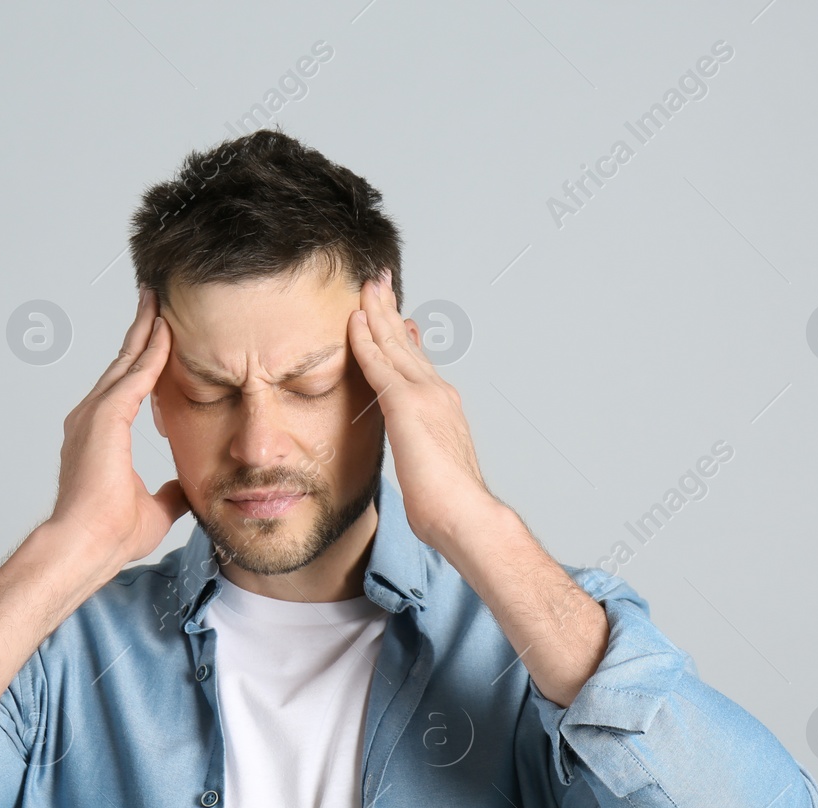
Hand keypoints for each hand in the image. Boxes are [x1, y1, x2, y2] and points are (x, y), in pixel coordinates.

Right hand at [47, 287, 189, 567]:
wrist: (87, 546)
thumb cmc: (109, 535)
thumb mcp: (155, 509)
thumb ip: (168, 492)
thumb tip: (185, 488)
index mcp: (99, 435)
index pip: (126, 386)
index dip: (143, 360)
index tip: (158, 336)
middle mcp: (90, 417)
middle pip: (123, 363)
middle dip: (141, 331)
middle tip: (155, 299)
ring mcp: (94, 414)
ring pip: (127, 360)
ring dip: (146, 330)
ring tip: (160, 301)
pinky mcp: (105, 416)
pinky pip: (135, 374)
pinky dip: (151, 350)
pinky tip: (167, 330)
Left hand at [347, 268, 495, 550]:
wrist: (464, 515)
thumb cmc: (448, 506)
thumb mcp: (432, 468)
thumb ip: (421, 452)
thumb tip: (415, 455)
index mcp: (443, 406)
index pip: (417, 362)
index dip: (402, 335)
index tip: (395, 317)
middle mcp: (436, 392)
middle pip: (405, 342)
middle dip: (389, 310)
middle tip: (379, 283)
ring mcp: (423, 394)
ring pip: (392, 343)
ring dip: (377, 311)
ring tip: (367, 285)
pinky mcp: (405, 404)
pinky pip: (377, 363)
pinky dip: (364, 338)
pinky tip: (353, 320)